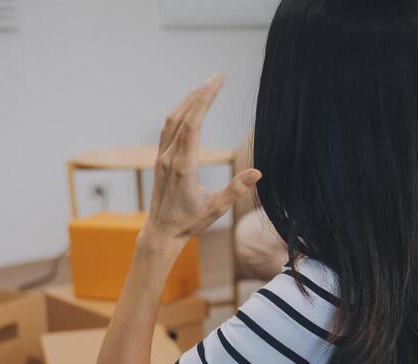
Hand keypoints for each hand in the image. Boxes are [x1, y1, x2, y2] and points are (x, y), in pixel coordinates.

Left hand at [141, 74, 261, 248]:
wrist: (162, 232)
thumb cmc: (189, 223)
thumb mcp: (216, 209)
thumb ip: (236, 189)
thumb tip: (258, 172)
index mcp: (183, 167)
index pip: (193, 124)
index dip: (205, 99)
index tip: (218, 81)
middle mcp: (170, 158)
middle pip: (184, 116)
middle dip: (201, 93)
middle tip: (218, 76)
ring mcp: (162, 157)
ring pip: (173, 120)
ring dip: (189, 100)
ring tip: (206, 85)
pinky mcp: (160, 159)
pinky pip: (168, 129)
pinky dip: (181, 112)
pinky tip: (190, 105)